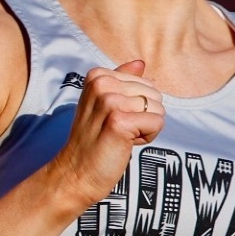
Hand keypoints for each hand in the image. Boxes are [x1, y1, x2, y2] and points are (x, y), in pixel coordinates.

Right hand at [47, 59, 163, 206]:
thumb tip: (141, 62)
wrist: (76, 172)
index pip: (146, 83)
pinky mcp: (119, 121)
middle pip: (155, 94)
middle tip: (117, 130)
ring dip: (145, 128)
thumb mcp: (103, 104)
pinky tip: (125, 144)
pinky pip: (157, 123)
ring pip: (158, 109)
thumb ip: (122, 81)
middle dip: (143, 116)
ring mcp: (109, 101)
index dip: (136, 106)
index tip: (113, 118)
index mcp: (97, 76)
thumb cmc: (94, 140)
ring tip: (120, 137)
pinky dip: (147, 138)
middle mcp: (102, 84)